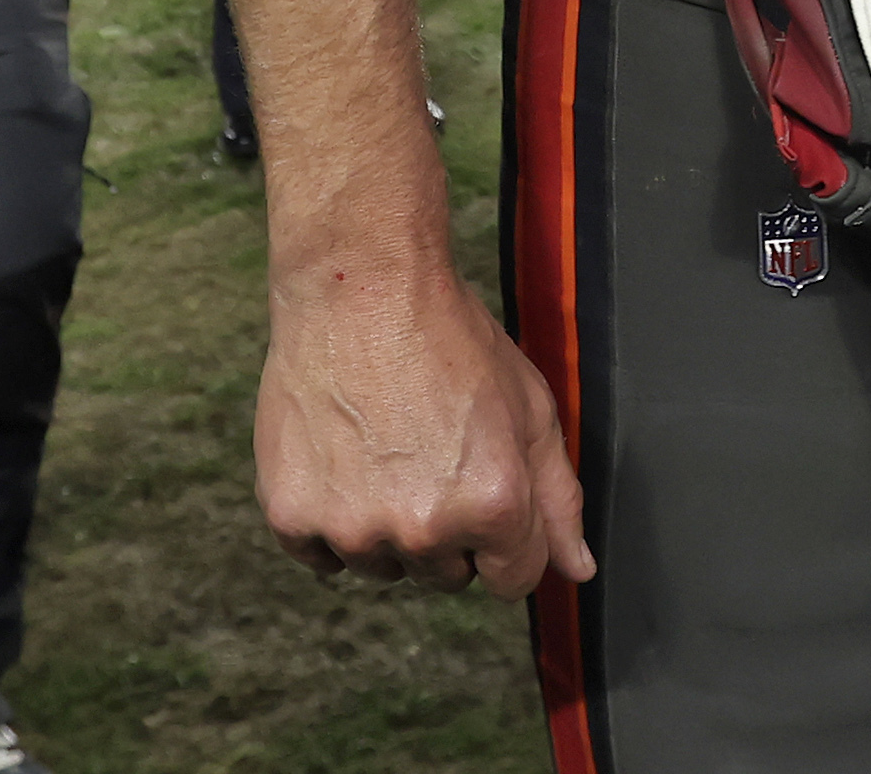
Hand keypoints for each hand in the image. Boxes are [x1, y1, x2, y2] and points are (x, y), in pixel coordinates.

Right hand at [257, 260, 590, 598]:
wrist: (361, 290)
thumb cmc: (452, 341)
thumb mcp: (531, 408)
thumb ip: (559, 499)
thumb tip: (579, 570)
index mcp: (494, 505)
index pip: (513, 581)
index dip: (506, 538)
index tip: (486, 493)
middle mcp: (424, 529)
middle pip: (447, 577)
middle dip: (449, 532)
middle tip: (433, 456)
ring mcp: (352, 528)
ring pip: (384, 569)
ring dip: (388, 529)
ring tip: (387, 451)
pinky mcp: (291, 517)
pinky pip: (321, 559)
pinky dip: (332, 522)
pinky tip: (344, 462)